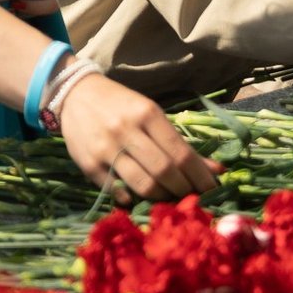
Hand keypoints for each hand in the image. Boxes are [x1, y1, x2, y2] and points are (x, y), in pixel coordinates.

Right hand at [54, 72, 218, 204]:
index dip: (200, 176)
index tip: (211, 188)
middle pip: (164, 171)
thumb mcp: (152, 114)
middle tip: (191, 196)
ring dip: (162, 196)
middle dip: (183, 189)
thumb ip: (180, 143)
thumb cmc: (120, 104)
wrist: (74, 94)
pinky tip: (139, 196)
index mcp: (146, 113)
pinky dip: (133, 198)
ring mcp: (105, 149)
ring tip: (168, 196)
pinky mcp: (88, 164)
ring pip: (143, 184)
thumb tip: (217, 171)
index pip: (180, 153)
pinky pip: (117, 191)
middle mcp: (126, 130)